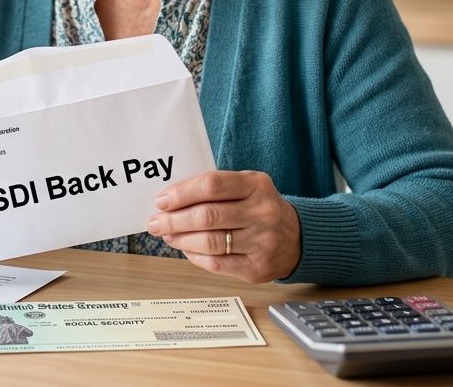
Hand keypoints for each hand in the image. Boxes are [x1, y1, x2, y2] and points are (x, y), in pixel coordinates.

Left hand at [145, 170, 301, 283]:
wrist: (297, 237)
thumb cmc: (260, 207)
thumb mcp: (246, 186)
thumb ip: (215, 188)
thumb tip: (171, 199)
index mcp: (257, 185)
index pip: (212, 185)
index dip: (182, 193)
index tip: (161, 200)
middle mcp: (262, 213)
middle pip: (207, 216)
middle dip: (174, 220)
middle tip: (155, 221)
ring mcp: (261, 242)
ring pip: (209, 242)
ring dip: (180, 239)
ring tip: (167, 235)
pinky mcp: (256, 268)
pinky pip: (216, 263)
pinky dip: (194, 256)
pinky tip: (185, 248)